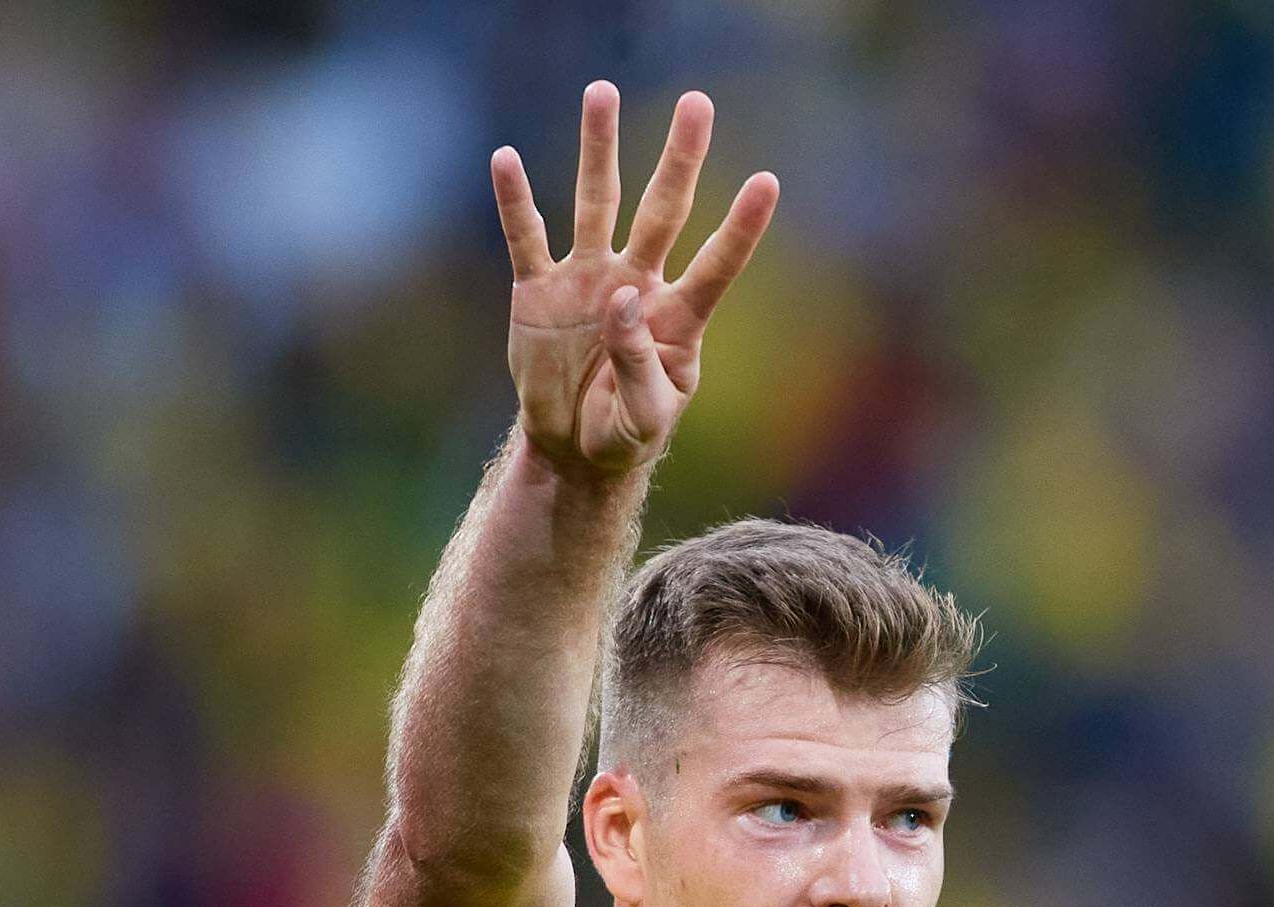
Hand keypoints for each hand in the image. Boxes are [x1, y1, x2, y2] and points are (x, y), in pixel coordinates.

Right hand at [492, 82, 779, 479]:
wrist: (573, 448)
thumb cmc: (624, 434)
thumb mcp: (643, 417)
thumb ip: (637, 362)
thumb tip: (621, 297)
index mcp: (677, 319)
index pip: (717, 265)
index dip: (741, 228)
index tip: (767, 182)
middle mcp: (637, 283)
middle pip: (663, 210)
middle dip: (680, 159)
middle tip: (697, 103)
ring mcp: (588, 279)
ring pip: (597, 202)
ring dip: (600, 149)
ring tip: (601, 91)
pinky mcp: (540, 290)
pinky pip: (527, 236)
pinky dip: (516, 200)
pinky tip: (507, 159)